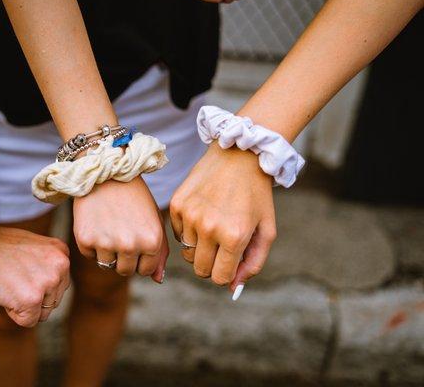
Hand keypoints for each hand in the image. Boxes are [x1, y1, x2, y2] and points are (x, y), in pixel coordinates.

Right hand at [0, 226, 69, 326]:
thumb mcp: (34, 247)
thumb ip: (48, 265)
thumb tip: (51, 288)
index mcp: (62, 253)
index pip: (58, 286)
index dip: (35, 284)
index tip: (19, 270)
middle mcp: (61, 265)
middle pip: (53, 301)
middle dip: (32, 297)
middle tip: (12, 277)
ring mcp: (49, 281)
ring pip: (43, 314)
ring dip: (24, 305)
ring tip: (9, 283)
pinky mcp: (33, 298)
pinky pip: (29, 321)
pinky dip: (13, 313)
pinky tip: (4, 293)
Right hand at [73, 177, 167, 282]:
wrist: (106, 172)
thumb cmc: (135, 197)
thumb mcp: (154, 220)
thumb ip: (160, 252)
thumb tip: (158, 280)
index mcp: (152, 241)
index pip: (146, 271)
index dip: (141, 258)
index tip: (136, 239)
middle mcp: (130, 245)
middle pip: (125, 271)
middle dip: (124, 257)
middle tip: (121, 232)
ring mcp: (106, 244)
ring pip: (107, 265)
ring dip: (107, 251)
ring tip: (109, 226)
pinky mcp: (86, 239)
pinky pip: (90, 255)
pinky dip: (92, 243)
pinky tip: (97, 222)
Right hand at [170, 144, 275, 292]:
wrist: (239, 156)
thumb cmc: (256, 196)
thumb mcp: (266, 231)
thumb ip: (253, 263)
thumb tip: (233, 288)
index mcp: (234, 237)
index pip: (220, 278)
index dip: (226, 275)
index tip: (230, 263)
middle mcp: (209, 228)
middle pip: (200, 269)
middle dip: (211, 265)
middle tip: (221, 248)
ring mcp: (190, 215)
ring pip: (187, 253)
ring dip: (199, 247)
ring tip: (213, 226)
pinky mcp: (177, 205)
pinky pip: (177, 235)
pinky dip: (188, 231)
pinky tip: (202, 213)